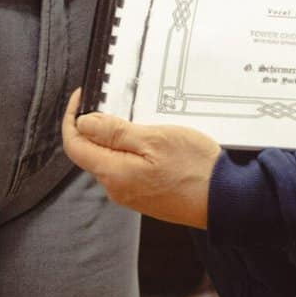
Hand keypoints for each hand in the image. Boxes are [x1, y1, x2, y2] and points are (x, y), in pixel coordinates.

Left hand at [62, 89, 217, 227]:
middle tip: (114, 100)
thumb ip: (116, 133)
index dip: (72, 118)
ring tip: (136, 116)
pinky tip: (149, 138)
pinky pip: (125, 168)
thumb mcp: (155, 139)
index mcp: (113, 173)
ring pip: (109, 159)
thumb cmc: (194, 168)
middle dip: (95, 125)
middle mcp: (116, 187)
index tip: (82, 96)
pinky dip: (129, 149)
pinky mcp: (145, 195)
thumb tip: (83, 123)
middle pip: (90, 152)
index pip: (75, 145)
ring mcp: (130, 194)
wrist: (223, 200)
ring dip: (114, 136)